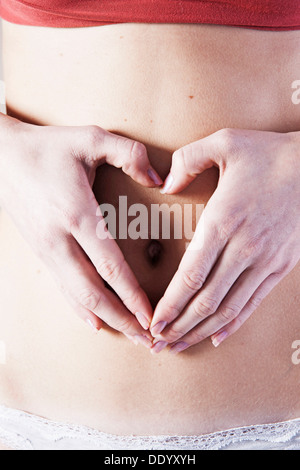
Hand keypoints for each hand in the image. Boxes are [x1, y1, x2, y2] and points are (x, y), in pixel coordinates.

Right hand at [0, 115, 162, 345]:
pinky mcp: (40, 252)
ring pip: (77, 296)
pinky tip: (94, 323)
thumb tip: (161, 180)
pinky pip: (62, 287)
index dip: (132, 295)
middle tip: (147, 339)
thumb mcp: (90, 137)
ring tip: (129, 335)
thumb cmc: (48, 147)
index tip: (152, 317)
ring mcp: (46, 250)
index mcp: (76, 214)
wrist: (0, 157)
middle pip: (93, 292)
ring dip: (105, 319)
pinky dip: (79, 309)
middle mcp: (59, 240)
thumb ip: (130, 153)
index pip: (110, 266)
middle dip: (122, 319)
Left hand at [150, 128, 299, 353]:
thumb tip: (163, 184)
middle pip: (206, 299)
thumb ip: (187, 160)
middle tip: (157, 345)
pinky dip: (234, 323)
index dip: (170, 304)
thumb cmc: (268, 153)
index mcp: (223, 220)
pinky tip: (217, 337)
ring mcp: (265, 261)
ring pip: (228, 308)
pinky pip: (254, 302)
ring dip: (201, 331)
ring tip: (180, 346)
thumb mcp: (224, 142)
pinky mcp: (281, 266)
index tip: (152, 322)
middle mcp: (243, 248)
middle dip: (178, 326)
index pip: (191, 275)